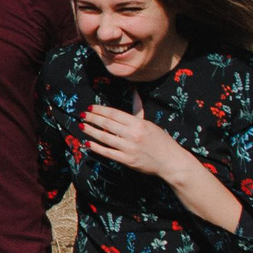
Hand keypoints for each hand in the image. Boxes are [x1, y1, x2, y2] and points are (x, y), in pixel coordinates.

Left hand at [79, 97, 242, 231]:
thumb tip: (134, 91)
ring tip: (81, 126)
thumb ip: (138, 109)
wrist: (171, 161)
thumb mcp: (150, 123)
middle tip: (82, 115)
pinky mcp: (127, 161)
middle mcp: (133, 135)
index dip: (100, 110)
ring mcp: (129, 148)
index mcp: (138, 123)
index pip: (114, 114)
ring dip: (91, 131)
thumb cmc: (161, 140)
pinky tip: (88, 142)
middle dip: (92, 118)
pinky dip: (96, 147)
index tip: (91, 108)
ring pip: (104, 138)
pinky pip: (107, 153)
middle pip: (107, 124)